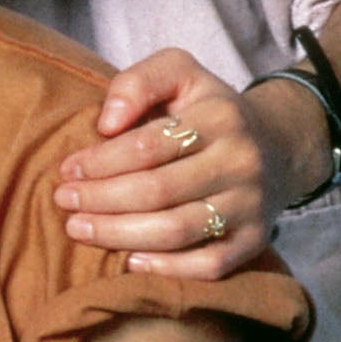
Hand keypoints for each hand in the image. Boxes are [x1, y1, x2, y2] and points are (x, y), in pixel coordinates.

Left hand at [52, 50, 298, 278]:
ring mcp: (251, 204)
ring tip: (80, 229)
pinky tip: (128, 260)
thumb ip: (138, 82)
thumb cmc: (206, 109)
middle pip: (157, 191)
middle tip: (64, 203)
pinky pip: (210, 265)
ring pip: (177, 230)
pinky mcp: (256, 240)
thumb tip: (106, 123)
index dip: (100, 162)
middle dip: (101, 200)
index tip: (67, 170)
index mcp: (220, 116)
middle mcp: (240, 161)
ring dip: (119, 235)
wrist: (275, 144)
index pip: (147, 146)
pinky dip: (167, 268)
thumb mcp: (179, 73)